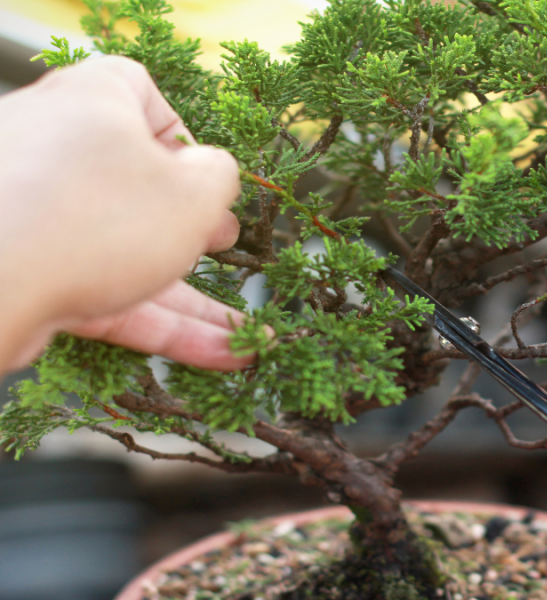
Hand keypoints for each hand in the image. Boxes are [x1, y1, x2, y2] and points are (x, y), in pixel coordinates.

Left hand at [0, 56, 251, 371]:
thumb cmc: (97, 218)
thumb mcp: (195, 192)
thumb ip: (221, 177)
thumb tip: (216, 174)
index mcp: (92, 102)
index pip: (142, 95)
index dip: (183, 136)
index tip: (204, 177)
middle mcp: (57, 149)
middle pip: (139, 186)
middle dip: (194, 230)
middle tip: (221, 248)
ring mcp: (36, 213)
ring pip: (127, 253)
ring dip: (192, 301)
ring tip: (243, 336)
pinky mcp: (26, 271)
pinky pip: (105, 292)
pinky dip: (159, 324)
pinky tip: (215, 354)